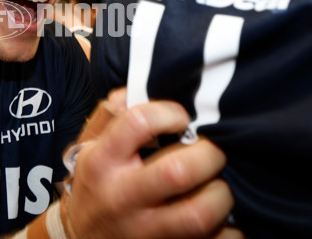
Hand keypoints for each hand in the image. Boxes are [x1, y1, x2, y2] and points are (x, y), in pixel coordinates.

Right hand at [61, 88, 238, 238]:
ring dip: (222, 195)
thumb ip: (111, 113)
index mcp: (102, 160)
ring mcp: (143, 230)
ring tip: (220, 183)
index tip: (182, 118)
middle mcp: (121, 196)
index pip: (139, 123)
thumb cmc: (95, 180)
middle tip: (214, 149)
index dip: (169, 112)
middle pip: (177, 171)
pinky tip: (228, 217)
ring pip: (199, 214)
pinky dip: (231, 230)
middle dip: (209, 154)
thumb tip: (142, 88)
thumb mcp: (90, 144)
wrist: (80, 236)